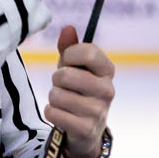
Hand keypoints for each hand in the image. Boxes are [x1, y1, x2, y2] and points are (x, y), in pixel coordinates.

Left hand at [46, 25, 113, 157]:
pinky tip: (61, 115)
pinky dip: (51, 113)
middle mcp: (107, 90)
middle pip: (66, 75)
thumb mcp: (74, 67)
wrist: (86, 129)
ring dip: (53, 97)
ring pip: (57, 95)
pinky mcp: (86, 129)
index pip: (88, 52)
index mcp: (107, 70)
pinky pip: (53, 113)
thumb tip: (67, 28)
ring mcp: (98, 111)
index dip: (69, 55)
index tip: (67, 61)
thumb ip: (70, 48)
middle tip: (63, 85)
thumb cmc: (78, 90)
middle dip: (57, 79)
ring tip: (63, 101)